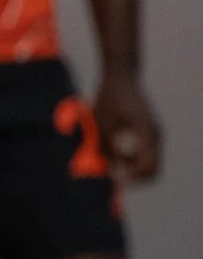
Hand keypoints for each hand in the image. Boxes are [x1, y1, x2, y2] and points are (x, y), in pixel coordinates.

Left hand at [94, 68, 162, 183]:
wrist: (120, 78)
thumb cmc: (109, 99)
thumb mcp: (102, 126)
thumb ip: (108, 150)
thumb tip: (112, 173)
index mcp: (145, 132)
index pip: (147, 166)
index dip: (131, 178)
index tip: (114, 180)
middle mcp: (155, 135)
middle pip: (152, 169)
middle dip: (134, 177)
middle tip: (113, 178)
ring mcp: (155, 134)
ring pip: (150, 163)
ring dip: (133, 168)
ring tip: (113, 162)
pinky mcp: (151, 133)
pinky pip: (147, 154)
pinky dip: (134, 159)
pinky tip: (118, 154)